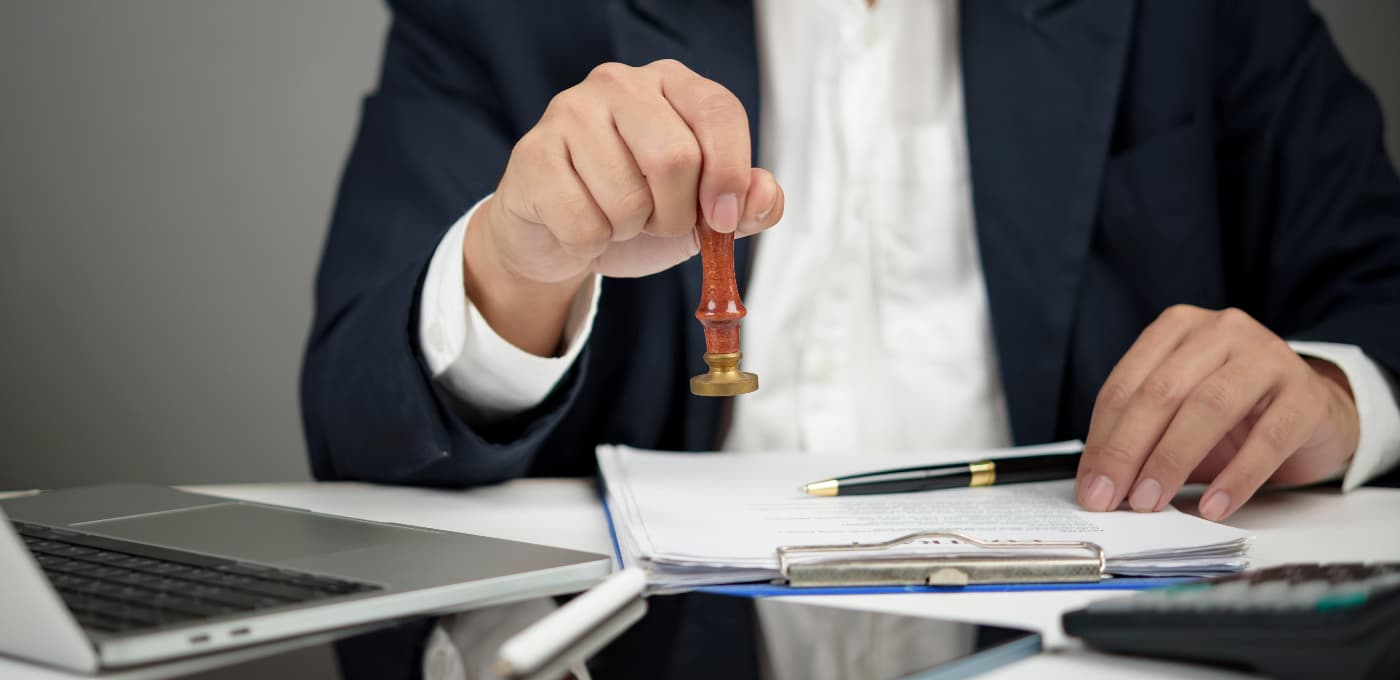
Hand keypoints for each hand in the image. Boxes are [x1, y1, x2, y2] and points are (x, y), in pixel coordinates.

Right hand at [463, 59, 782, 355]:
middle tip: (659, 223)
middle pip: (675, 157)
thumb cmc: (638, 213)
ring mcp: (570, 112)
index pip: (719, 111)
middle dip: (676, 214)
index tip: (722, 220)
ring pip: (627, 198)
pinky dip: (590, 242)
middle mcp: (619, 83)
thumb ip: (746, 206)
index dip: (730, 173)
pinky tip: (580, 223)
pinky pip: (583, 222)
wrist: (560, 238)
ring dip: (629, 230)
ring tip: (615, 218)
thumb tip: (764, 195)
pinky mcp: (532, 154)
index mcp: (672, 84)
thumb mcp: (704, 213)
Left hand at [1076, 305, 1359, 520]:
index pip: (1125, 386)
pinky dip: (1236, 477)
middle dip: (1129, 451)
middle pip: (1162, 393)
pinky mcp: (1305, 394)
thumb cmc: (1234, 415)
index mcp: (1176, 329)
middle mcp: (1220, 331)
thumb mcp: (1176, 417)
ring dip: (1173, 460)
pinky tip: (1214, 506)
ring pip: (1210, 407)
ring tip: (1151, 502)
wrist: (1312, 412)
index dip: (1103, 440)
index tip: (1090, 486)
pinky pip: (1268, 438)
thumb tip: (1099, 485)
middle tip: (1112, 498)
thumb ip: (1139, 440)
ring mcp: (1267, 356)